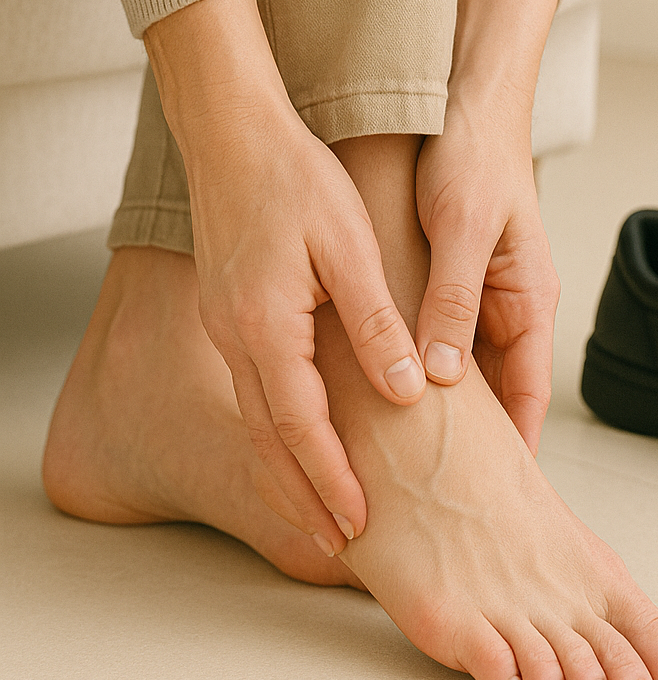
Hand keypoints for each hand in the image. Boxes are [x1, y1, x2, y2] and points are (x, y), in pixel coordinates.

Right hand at [146, 0, 426, 553]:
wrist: (232, 133)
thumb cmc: (295, 180)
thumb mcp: (349, 248)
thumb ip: (377, 323)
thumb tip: (408, 390)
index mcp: (265, 327)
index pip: (301, 427)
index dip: (331, 480)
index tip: (359, 524)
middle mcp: (236, 340)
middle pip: (270, 443)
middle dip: (305, 499)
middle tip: (341, 546)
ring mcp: (227, 333)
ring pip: (257, 426)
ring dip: (288, 476)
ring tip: (322, 518)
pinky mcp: (231, 320)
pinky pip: (255, 397)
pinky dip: (278, 438)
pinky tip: (303, 450)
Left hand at [414, 0, 560, 453]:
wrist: (461, 99)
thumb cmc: (474, 158)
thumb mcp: (466, 230)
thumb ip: (454, 301)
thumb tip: (441, 375)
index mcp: (528, 302)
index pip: (528, 398)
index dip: (511, 452)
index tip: (489, 502)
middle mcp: (506, 309)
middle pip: (494, 396)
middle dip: (472, 445)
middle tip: (437, 496)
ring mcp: (477, 299)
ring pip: (460, 373)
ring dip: (436, 412)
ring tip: (403, 462)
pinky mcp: (446, 283)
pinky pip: (433, 340)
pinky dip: (413, 369)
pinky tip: (380, 394)